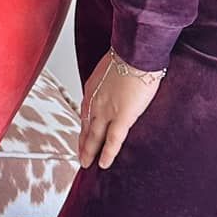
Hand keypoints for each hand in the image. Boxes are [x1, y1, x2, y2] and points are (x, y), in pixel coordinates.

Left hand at [78, 50, 164, 168]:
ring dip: (89, 151)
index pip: (85, 112)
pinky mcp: (122, 117)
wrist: (136, 53)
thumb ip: (113, 80)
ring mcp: (106, 110)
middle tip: (80, 156)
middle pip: (86, 126)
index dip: (83, 125)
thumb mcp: (114, 68)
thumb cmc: (130, 55)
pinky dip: (107, 153)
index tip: (82, 134)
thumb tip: (120, 85)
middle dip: (82, 142)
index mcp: (93, 88)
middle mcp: (95, 101)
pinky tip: (103, 163)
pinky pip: (113, 140)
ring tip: (86, 163)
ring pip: (94, 136)